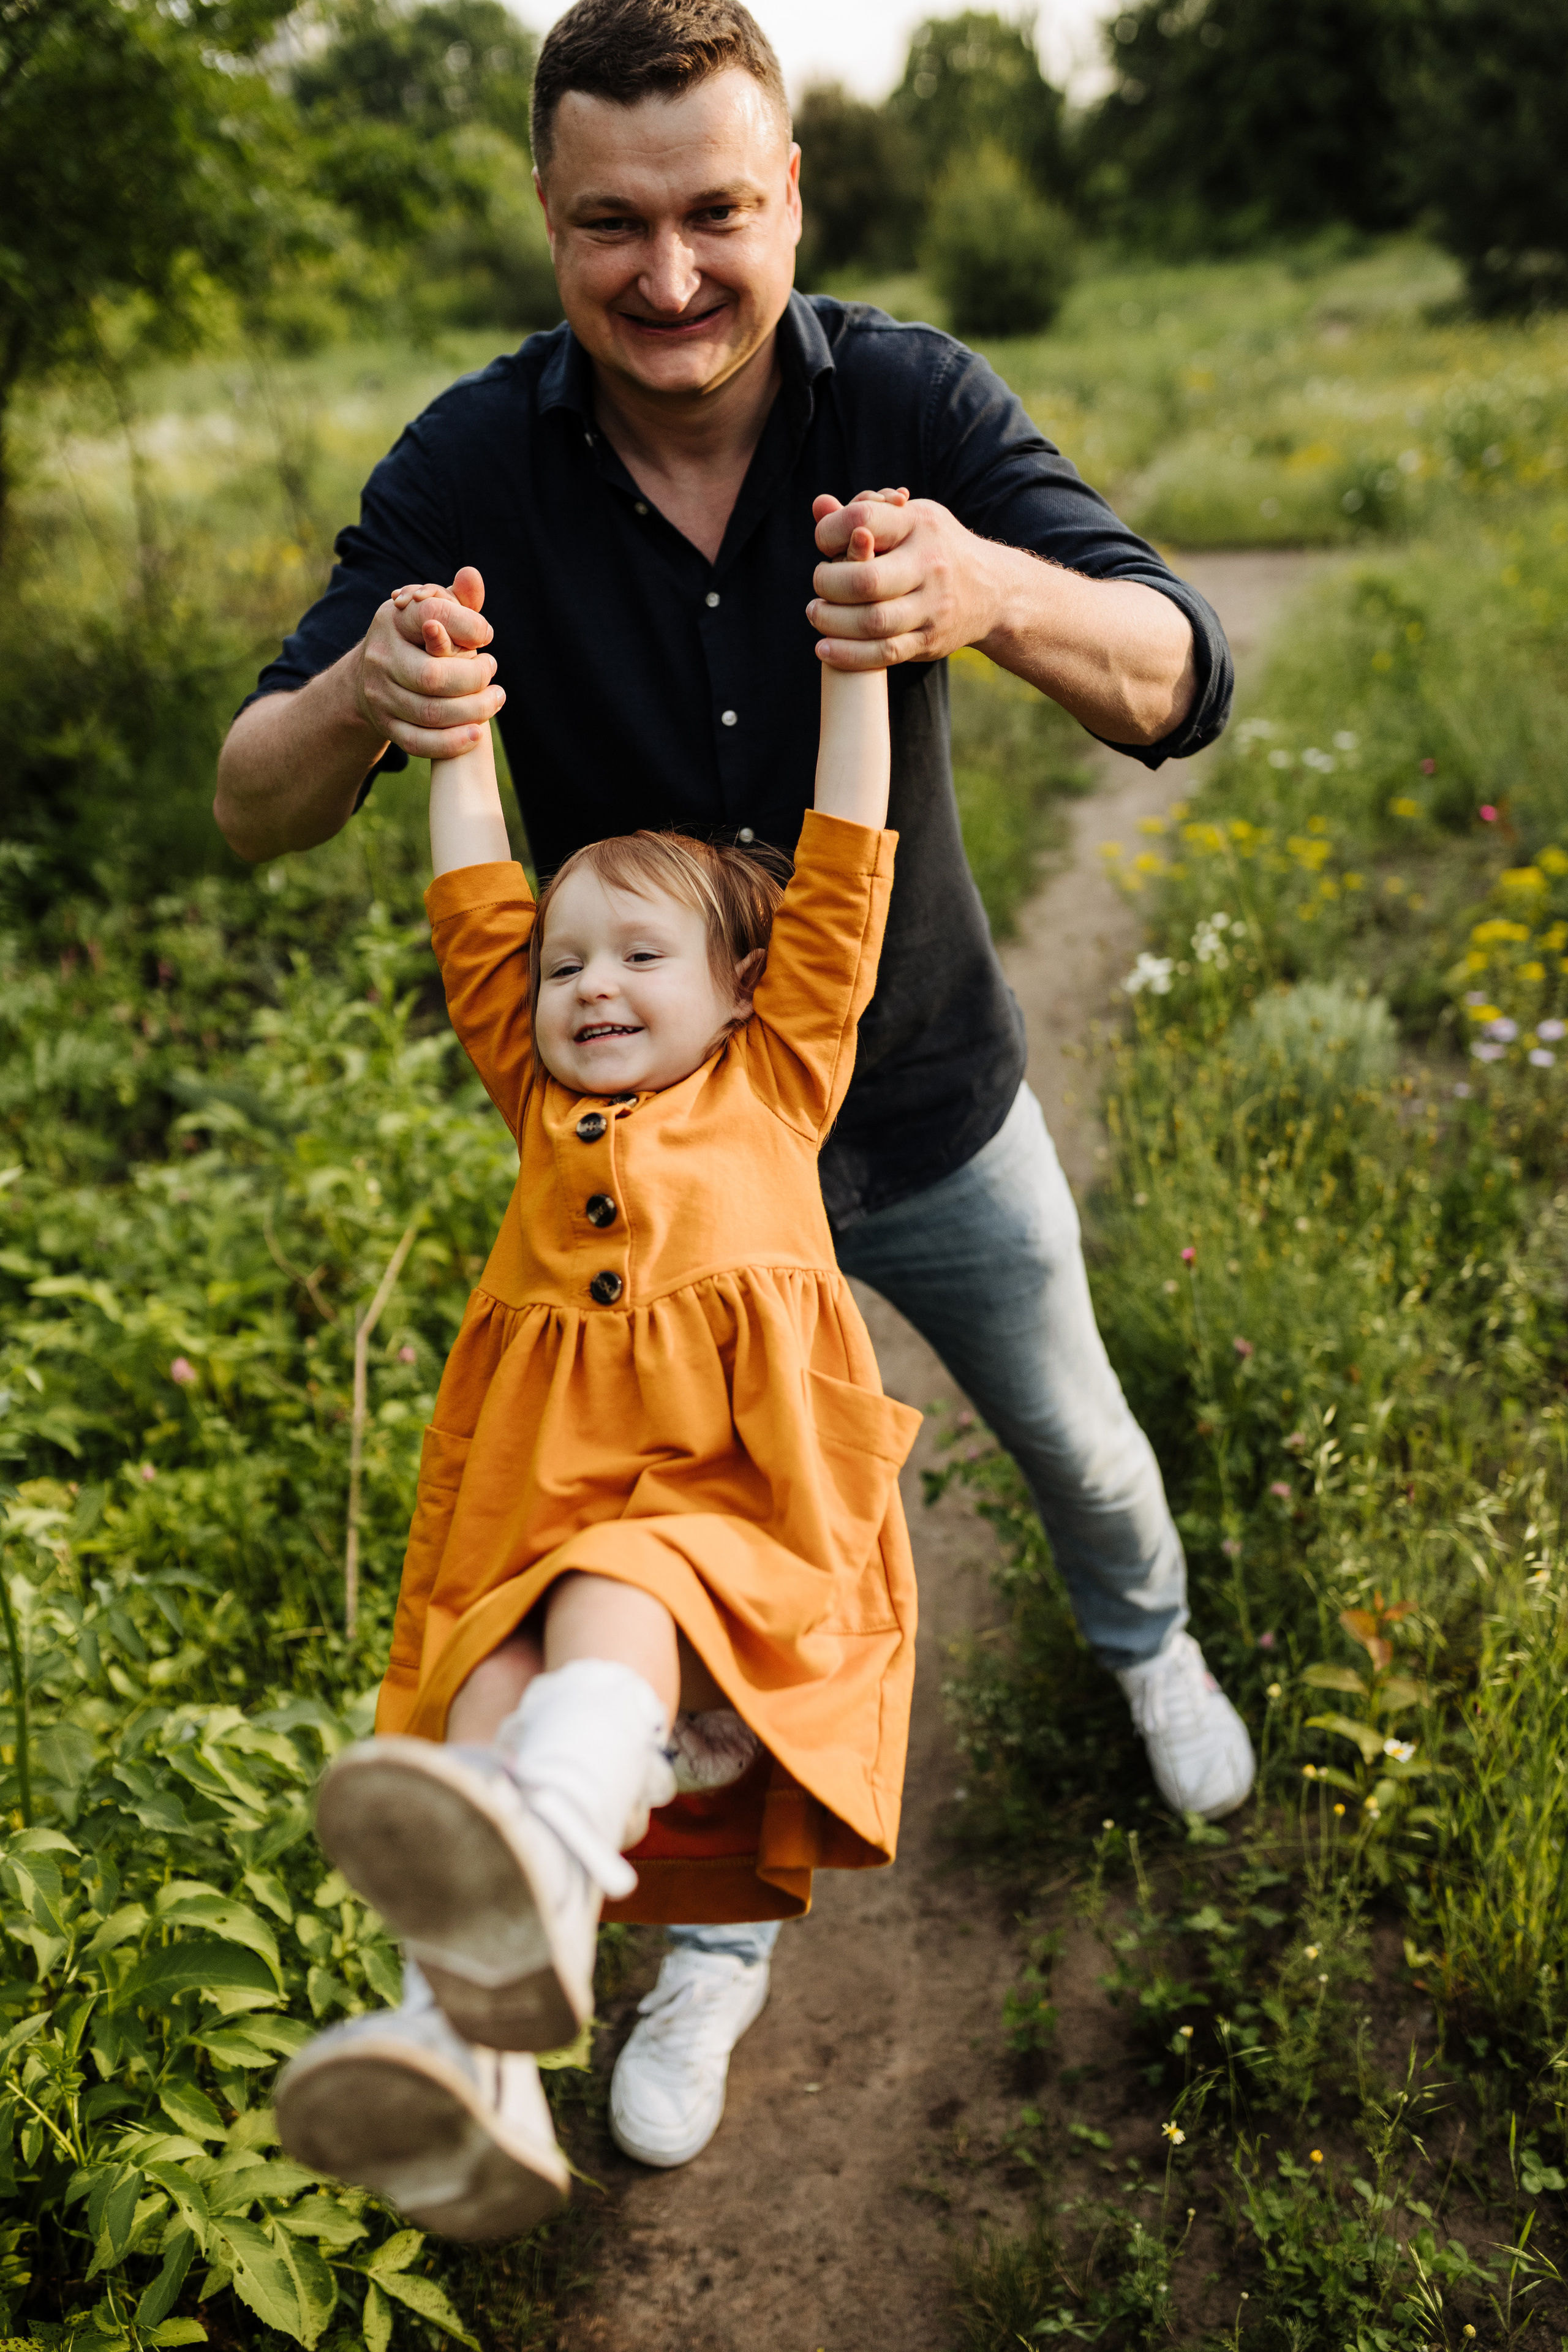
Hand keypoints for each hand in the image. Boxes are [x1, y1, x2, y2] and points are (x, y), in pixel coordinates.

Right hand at [352, 565, 503, 759]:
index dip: (468, 626)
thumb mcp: (434, 611)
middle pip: (433, 677)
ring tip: (495, 698)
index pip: (433, 615)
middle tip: (492, 670)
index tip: (487, 634)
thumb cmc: (417, 638)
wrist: (372, 676)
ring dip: (474, 710)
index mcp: (394, 619)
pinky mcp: (386, 726)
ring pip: (431, 713)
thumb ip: (458, 599)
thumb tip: (472, 575)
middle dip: (474, 678)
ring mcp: (380, 695)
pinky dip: (453, 742)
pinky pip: (419, 742)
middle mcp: (381, 656)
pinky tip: (477, 733)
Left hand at [808, 488, 1001, 669]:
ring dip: (832, 621)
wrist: (993, 592)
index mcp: (919, 524)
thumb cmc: (933, 548)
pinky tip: (825, 648)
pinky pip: (884, 653)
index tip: (824, 544)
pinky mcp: (929, 640)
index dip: (830, 532)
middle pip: (865, 580)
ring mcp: (932, 606)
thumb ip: (862, 513)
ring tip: (817, 613)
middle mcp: (929, 564)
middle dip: (827, 584)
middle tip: (820, 586)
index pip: (862, 521)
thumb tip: (820, 506)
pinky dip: (848, 654)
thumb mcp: (907, 520)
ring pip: (872, 622)